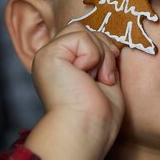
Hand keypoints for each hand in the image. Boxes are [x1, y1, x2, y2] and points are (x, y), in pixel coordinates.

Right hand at [31, 21, 123, 143]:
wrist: (87, 129)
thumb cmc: (99, 114)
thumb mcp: (103, 77)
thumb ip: (102, 56)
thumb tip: (111, 41)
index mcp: (62, 65)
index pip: (86, 37)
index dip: (104, 50)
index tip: (107, 76)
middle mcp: (52, 58)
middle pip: (84, 29)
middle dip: (104, 51)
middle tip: (102, 79)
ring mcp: (47, 55)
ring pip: (83, 30)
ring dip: (99, 55)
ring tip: (95, 79)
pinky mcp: (48, 54)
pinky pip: (81, 36)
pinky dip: (93, 56)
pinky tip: (85, 77)